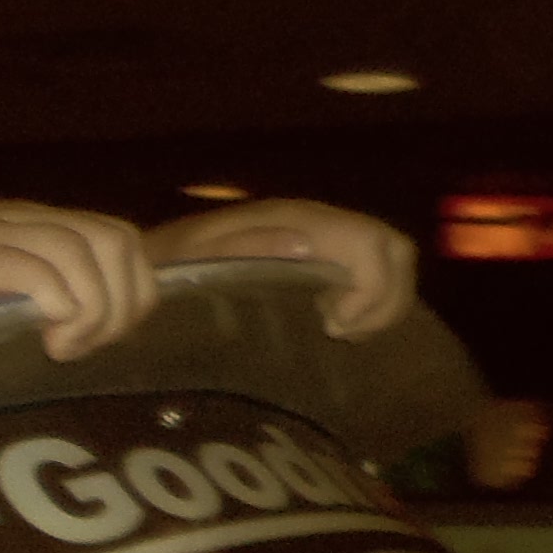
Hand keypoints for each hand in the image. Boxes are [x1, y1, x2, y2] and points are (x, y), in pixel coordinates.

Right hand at [0, 203, 158, 367]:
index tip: (101, 346)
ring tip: (61, 351)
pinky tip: (46, 340)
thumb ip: (27, 314)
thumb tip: (81, 355)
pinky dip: (60, 305)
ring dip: (92, 311)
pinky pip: (39, 269)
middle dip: (120, 304)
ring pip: (86, 252)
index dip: (130, 295)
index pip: (119, 241)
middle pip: (116, 242)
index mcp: (27, 229)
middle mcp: (17, 221)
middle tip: (83, 351)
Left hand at [144, 199, 419, 338]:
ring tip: (334, 328)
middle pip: (395, 250)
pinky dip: (368, 305)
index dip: (372, 290)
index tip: (334, 326)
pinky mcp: (322, 260)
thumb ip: (247, 251)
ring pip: (393, 262)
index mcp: (299, 221)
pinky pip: (372, 276)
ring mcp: (326, 241)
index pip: (372, 244)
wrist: (158, 265)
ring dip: (379, 304)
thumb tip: (306, 247)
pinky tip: (330, 323)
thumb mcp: (197, 263)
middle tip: (339, 331)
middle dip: (385, 300)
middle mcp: (322, 225)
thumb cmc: (174, 270)